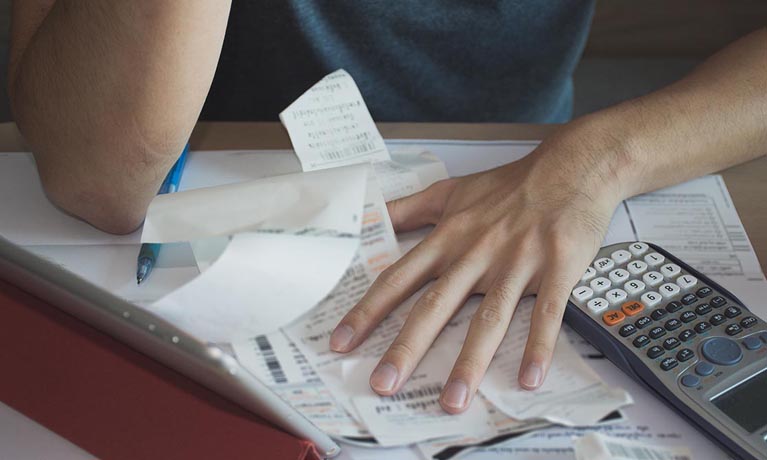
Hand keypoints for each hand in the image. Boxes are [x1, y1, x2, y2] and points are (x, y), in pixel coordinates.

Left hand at [329, 125, 626, 412]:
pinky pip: (546, 313)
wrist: (570, 167)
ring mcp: (516, 263)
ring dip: (470, 361)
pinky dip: (538, 345)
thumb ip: (407, 209)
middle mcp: (475, 254)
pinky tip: (529, 377)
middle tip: (384, 384)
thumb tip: (368, 217)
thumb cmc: (508, 184)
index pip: (398, 278)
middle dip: (407, 347)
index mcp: (448, 238)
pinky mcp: (556, 268)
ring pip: (489, 318)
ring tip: (453, 399)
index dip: (367, 311)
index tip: (342, 342)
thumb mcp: (449, 192)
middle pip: (435, 305)